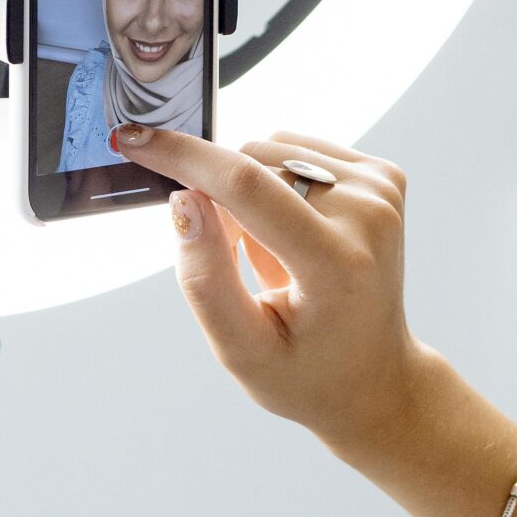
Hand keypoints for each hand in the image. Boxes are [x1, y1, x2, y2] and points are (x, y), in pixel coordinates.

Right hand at [116, 124, 422, 466]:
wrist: (375, 377)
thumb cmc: (307, 372)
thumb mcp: (242, 350)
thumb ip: (205, 280)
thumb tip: (183, 199)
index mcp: (336, 263)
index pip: (246, 185)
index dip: (183, 156)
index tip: (132, 138)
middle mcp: (369, 215)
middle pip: (254, 161)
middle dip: (219, 194)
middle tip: (236, 256)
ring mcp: (383, 191)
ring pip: (272, 148)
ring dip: (249, 191)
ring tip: (273, 252)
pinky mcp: (385, 177)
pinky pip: (298, 149)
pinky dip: (277, 182)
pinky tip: (292, 231)